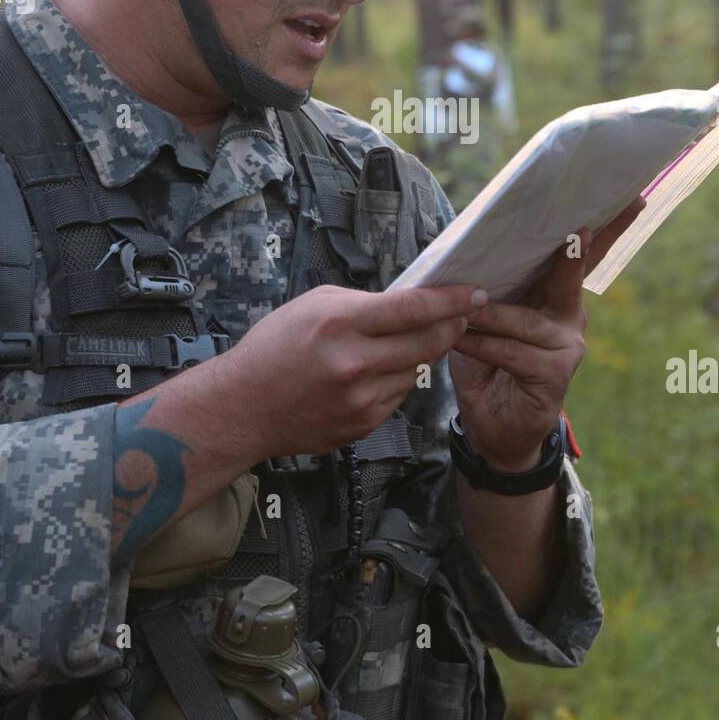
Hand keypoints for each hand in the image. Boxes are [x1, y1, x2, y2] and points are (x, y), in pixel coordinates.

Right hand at [226, 282, 486, 458]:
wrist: (243, 407)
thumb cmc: (275, 347)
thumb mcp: (314, 305)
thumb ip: (364, 303)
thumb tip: (409, 302)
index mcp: (341, 323)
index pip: (413, 309)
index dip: (451, 300)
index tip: (475, 293)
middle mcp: (355, 364)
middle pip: (428, 342)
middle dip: (452, 326)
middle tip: (463, 314)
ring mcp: (360, 400)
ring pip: (415, 371)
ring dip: (418, 355)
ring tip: (393, 345)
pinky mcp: (363, 426)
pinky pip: (397, 396)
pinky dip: (394, 380)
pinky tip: (372, 373)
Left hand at [448, 197, 645, 470]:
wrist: (493, 426)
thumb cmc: (486, 362)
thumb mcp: (483, 316)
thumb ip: (488, 285)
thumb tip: (471, 247)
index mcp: (555, 294)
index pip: (583, 254)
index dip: (608, 225)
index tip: (631, 197)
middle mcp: (570, 315)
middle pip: (572, 274)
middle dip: (574, 251)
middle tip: (579, 229)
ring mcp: (567, 345)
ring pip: (526, 319)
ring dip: (490, 315)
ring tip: (463, 310)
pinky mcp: (555, 374)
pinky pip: (513, 352)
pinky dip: (483, 345)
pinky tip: (461, 339)